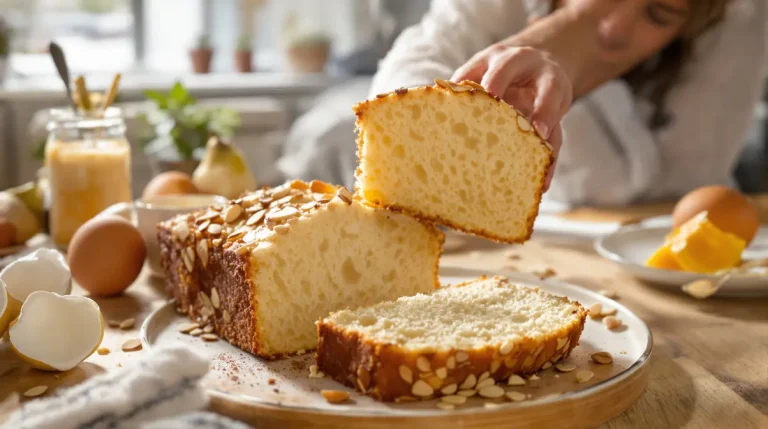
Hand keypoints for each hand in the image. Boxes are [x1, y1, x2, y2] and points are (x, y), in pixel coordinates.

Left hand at [452, 6, 629, 190]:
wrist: (537, 60)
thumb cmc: (497, 68)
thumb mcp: (481, 65)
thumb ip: (464, 80)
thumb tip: (437, 101)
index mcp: (514, 60)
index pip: (506, 69)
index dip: (497, 83)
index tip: (488, 96)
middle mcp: (540, 75)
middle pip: (546, 90)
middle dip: (542, 110)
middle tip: (535, 129)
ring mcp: (554, 97)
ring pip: (557, 119)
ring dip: (550, 141)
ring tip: (544, 164)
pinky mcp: (559, 116)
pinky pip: (558, 139)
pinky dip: (549, 162)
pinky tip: (543, 183)